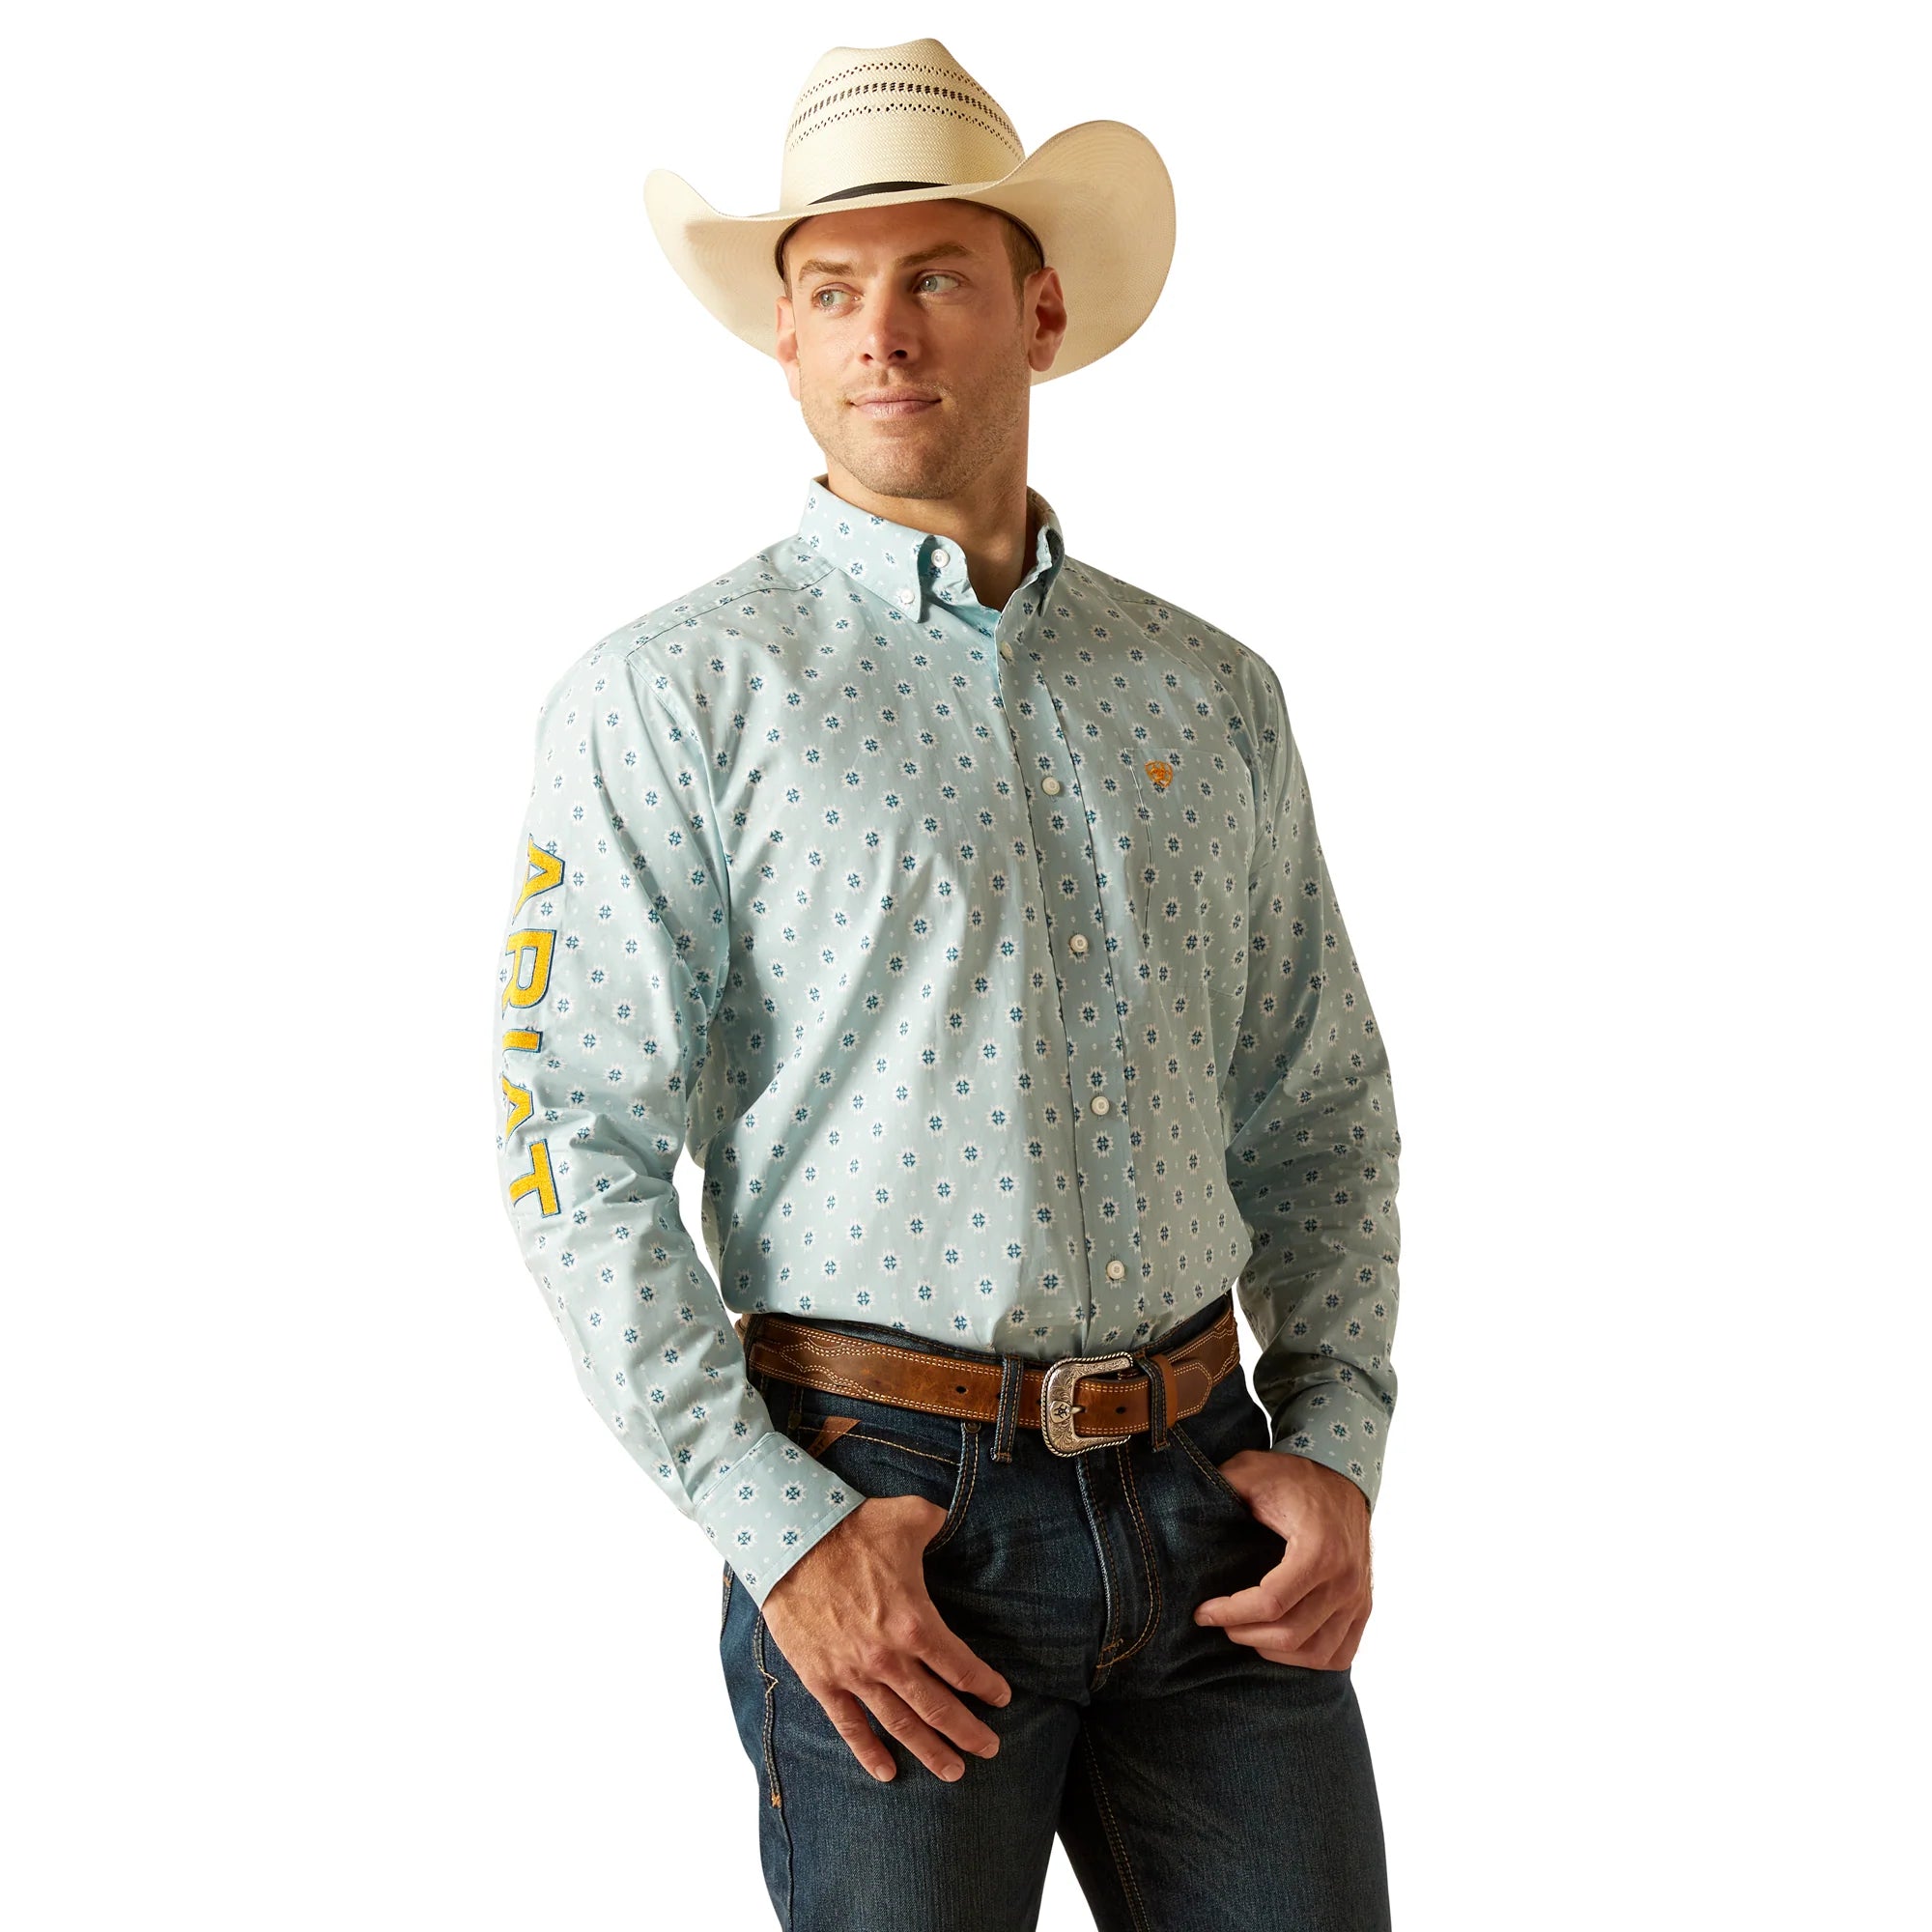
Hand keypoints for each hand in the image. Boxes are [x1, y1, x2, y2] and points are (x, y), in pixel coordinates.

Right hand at [759, 1494, 1012, 1782]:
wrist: (788, 1543)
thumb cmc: (850, 1529)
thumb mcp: (908, 1517)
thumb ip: (937, 1523)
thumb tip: (951, 1516)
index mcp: (916, 1623)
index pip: (961, 1667)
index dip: (986, 1686)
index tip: (1000, 1698)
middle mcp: (889, 1658)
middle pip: (938, 1707)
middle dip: (968, 1732)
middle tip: (989, 1750)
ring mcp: (855, 1674)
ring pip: (900, 1725)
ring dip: (930, 1751)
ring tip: (954, 1771)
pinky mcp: (823, 1680)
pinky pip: (849, 1726)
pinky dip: (868, 1752)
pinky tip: (886, 1772)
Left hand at [1191, 1451, 1372, 1668]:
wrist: (1342, 1476)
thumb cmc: (1293, 1477)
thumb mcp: (1251, 1471)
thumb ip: (1220, 1486)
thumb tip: (1180, 1505)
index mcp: (1319, 1549)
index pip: (1270, 1603)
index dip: (1230, 1613)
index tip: (1203, 1611)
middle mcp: (1345, 1580)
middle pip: (1290, 1634)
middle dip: (1245, 1634)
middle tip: (1220, 1622)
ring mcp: (1357, 1598)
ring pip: (1314, 1653)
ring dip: (1273, 1651)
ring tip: (1246, 1632)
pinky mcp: (1363, 1607)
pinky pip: (1339, 1655)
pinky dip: (1307, 1659)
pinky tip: (1280, 1645)